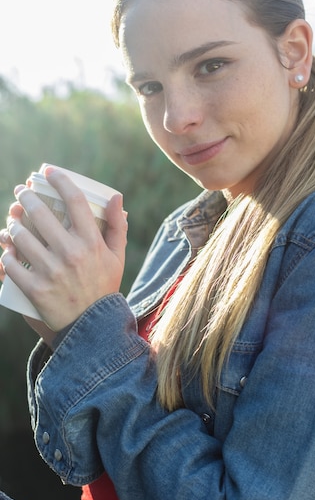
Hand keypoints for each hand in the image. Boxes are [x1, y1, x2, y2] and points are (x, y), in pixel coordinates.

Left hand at [0, 168, 127, 333]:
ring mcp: (51, 271)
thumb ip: (117, 226)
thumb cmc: (104, 287)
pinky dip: (6, 252)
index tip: (49, 171)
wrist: (93, 328)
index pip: (75, 201)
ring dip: (13, 223)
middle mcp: (71, 253)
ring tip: (13, 220)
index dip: (60, 180)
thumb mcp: (117, 257)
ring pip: (21, 235)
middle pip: (41, 213)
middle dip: (27, 196)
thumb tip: (115, 196)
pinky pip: (11, 262)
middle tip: (21, 192)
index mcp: (92, 242)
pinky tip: (6, 247)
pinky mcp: (35, 288)